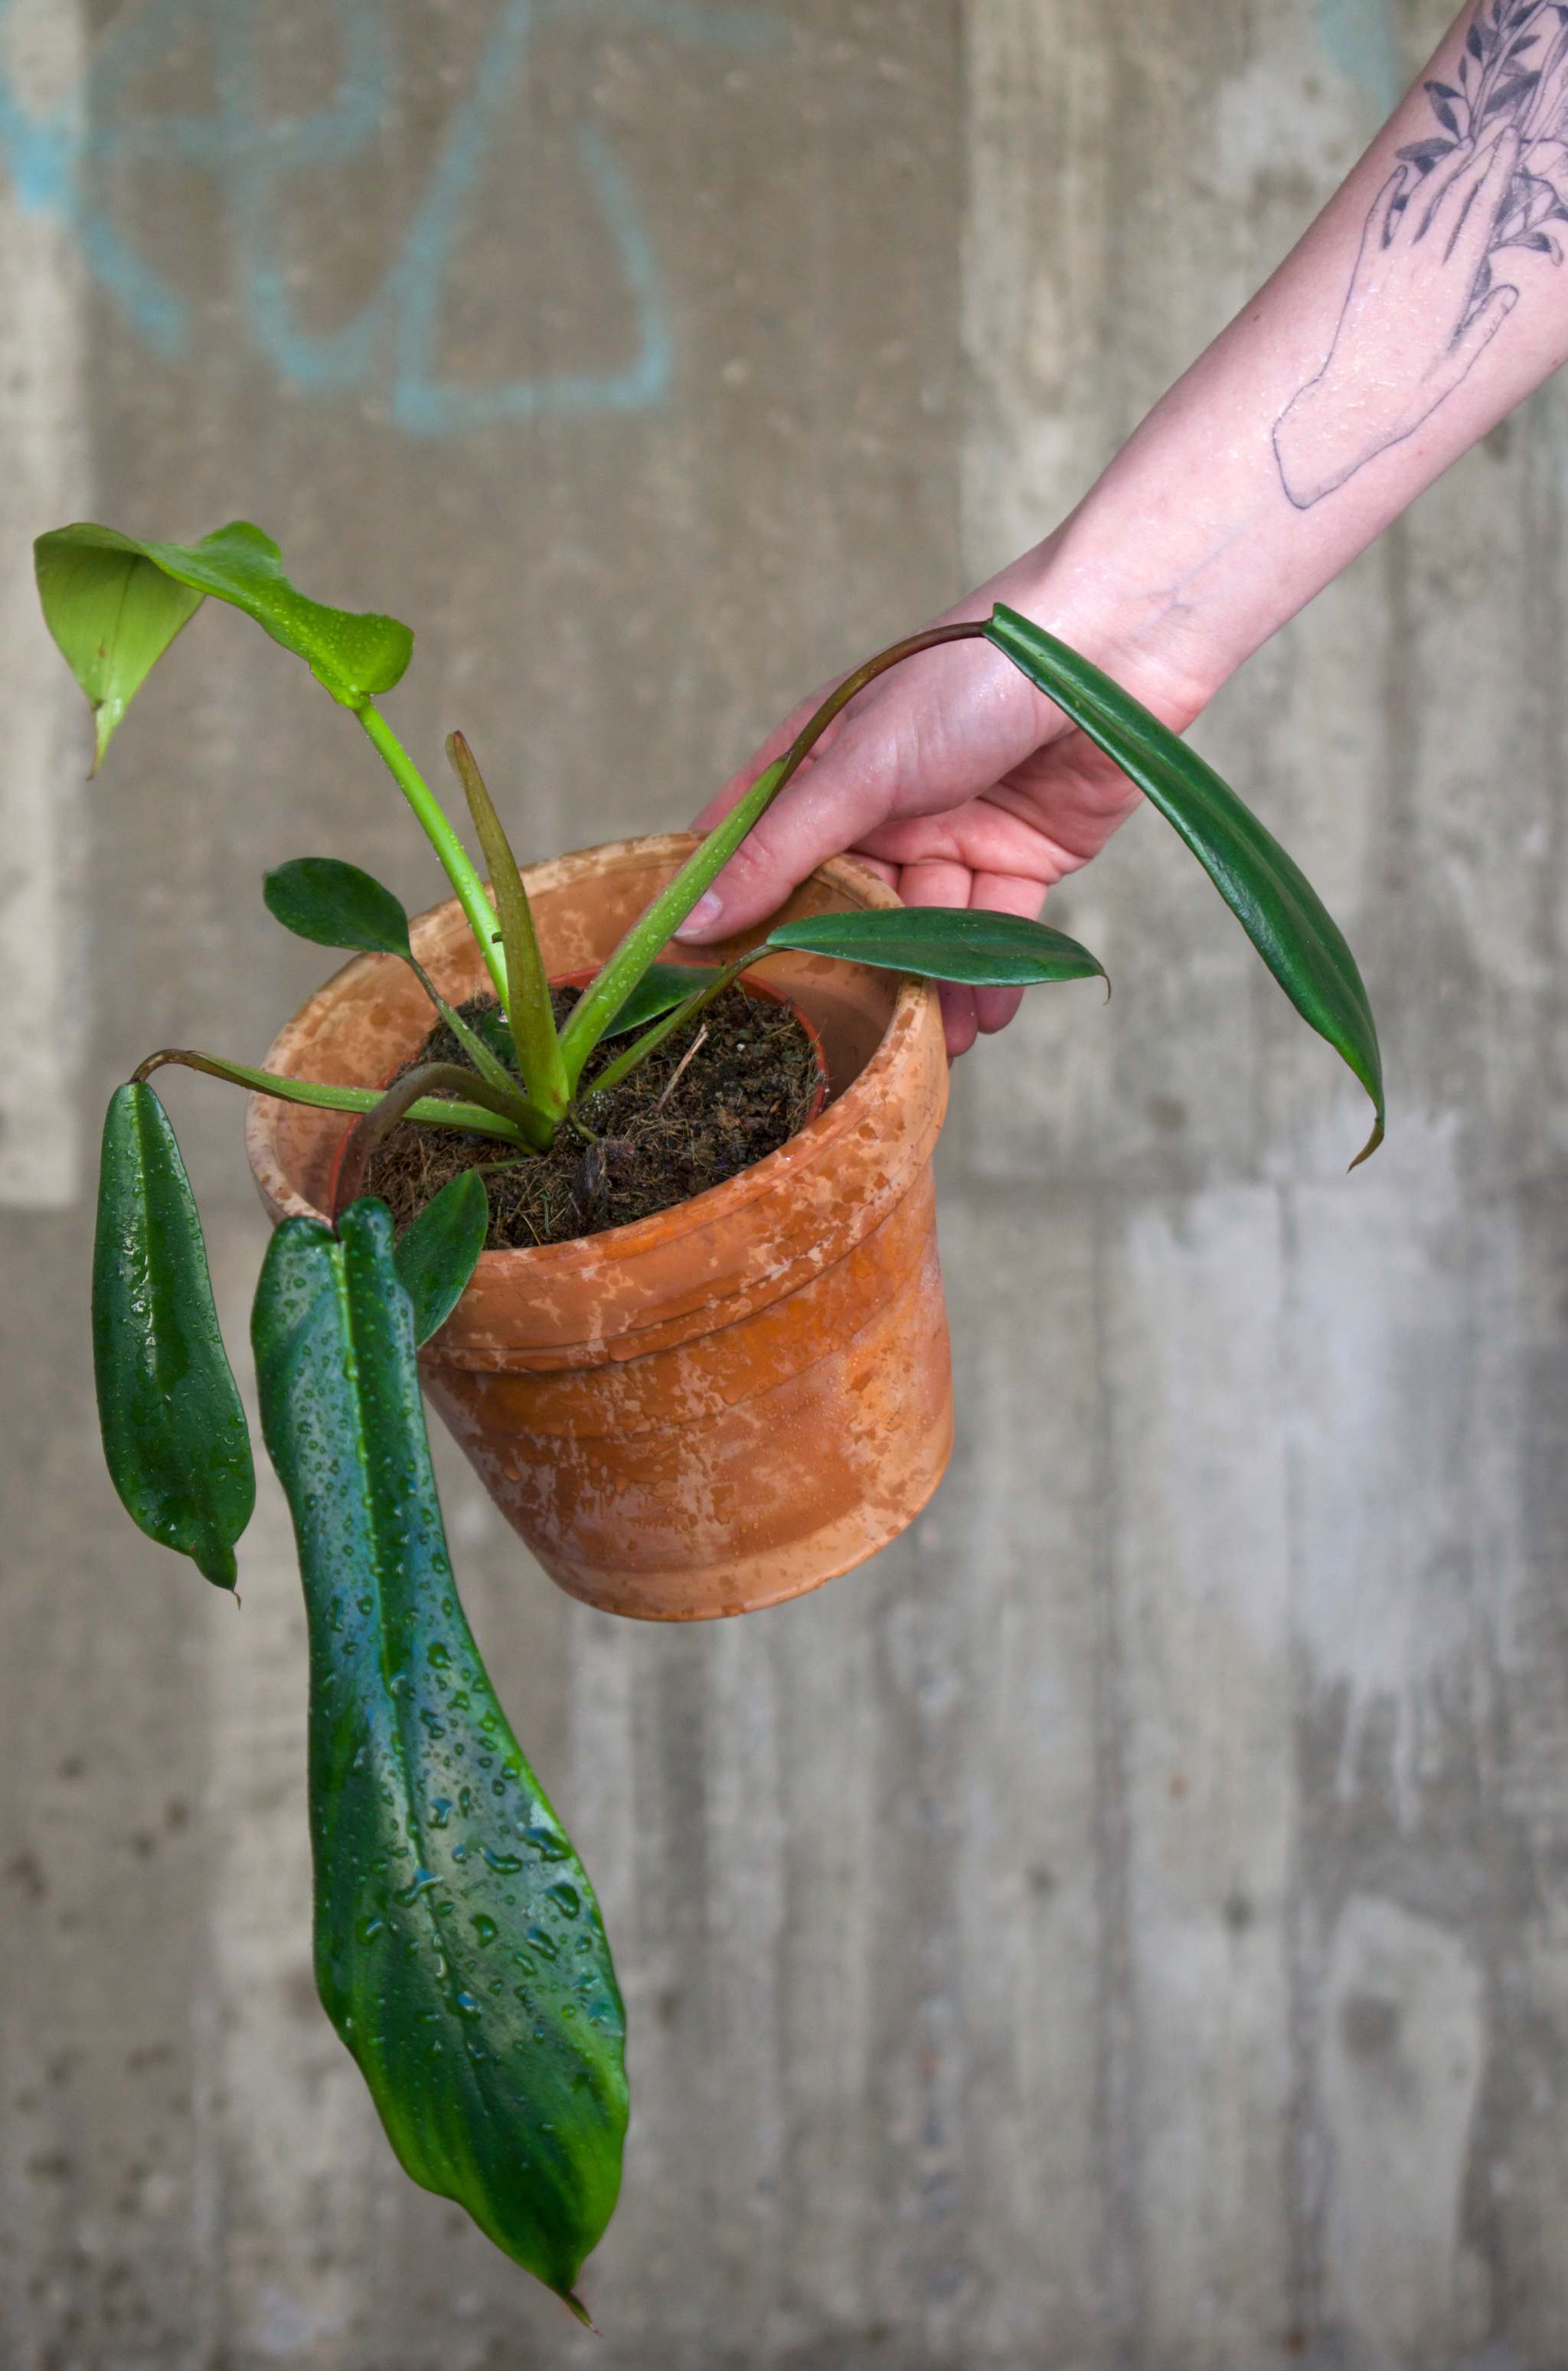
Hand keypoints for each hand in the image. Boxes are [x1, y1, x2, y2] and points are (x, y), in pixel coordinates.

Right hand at [678, 553, 1207, 1056]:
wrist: (1112, 649)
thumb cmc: (970, 678)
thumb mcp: (860, 767)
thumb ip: (783, 850)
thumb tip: (694, 920)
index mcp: (822, 766)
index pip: (755, 850)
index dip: (731, 914)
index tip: (704, 989)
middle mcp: (879, 806)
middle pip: (847, 909)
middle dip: (852, 974)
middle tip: (846, 1045)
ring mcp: (949, 833)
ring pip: (925, 931)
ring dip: (933, 989)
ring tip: (937, 1048)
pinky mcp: (1018, 856)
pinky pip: (993, 929)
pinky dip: (991, 973)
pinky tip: (986, 1017)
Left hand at [1273, 128, 1522, 506]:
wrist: (1341, 413)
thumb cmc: (1404, 402)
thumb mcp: (1455, 370)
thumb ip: (1484, 326)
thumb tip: (1512, 288)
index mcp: (1453, 286)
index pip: (1484, 211)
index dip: (1499, 170)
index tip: (1512, 141)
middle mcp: (1421, 267)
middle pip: (1457, 195)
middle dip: (1481, 157)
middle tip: (1499, 128)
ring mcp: (1388, 265)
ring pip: (1421, 200)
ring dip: (1444, 167)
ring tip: (1464, 145)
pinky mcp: (1361, 273)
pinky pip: (1378, 221)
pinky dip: (1393, 193)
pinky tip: (1406, 176)